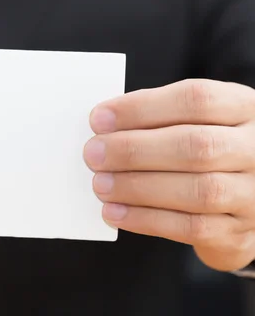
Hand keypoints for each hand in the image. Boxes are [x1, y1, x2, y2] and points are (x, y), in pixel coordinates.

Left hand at [84, 79, 254, 271]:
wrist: (243, 199)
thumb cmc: (207, 150)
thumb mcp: (196, 121)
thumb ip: (158, 118)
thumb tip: (104, 123)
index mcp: (243, 108)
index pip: (196, 99)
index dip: (142, 108)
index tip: (99, 118)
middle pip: (196, 145)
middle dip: (134, 150)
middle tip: (93, 154)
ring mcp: (254, 193)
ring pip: (198, 190)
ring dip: (137, 187)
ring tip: (100, 184)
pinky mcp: (240, 232)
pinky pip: (192, 228)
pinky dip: (146, 220)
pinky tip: (114, 212)